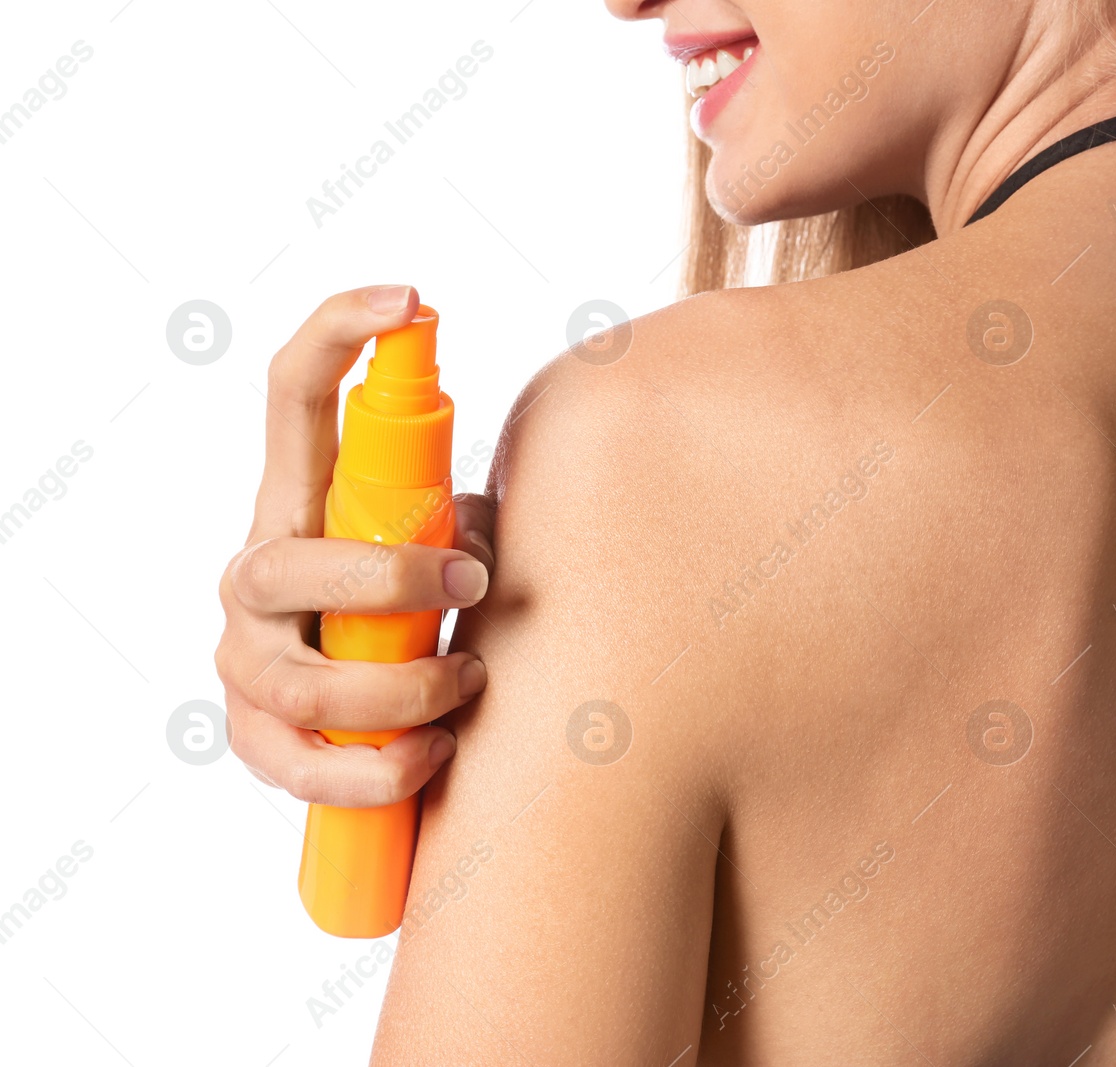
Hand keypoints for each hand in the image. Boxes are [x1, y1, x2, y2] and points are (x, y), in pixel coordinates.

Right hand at [214, 285, 492, 806]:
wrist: (370, 715)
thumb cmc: (422, 612)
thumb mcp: (444, 546)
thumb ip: (465, 516)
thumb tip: (505, 518)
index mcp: (301, 503)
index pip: (296, 393)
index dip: (340, 329)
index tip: (415, 299)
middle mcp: (254, 571)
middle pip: (292, 564)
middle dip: (392, 581)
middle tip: (473, 583)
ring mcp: (244, 656)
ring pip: (305, 681)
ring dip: (405, 689)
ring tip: (469, 686)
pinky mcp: (252, 738)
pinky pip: (307, 764)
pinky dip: (383, 767)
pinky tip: (431, 754)